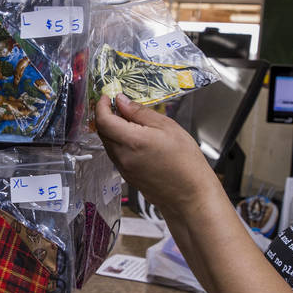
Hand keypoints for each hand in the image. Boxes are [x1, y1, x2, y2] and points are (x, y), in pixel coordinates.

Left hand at [94, 94, 219, 217]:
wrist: (190, 195)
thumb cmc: (185, 162)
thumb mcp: (167, 127)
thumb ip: (140, 112)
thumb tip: (123, 102)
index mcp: (131, 141)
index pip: (103, 120)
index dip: (101, 106)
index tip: (106, 97)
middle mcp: (122, 156)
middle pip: (103, 132)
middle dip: (106, 116)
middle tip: (118, 105)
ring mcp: (123, 168)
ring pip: (108, 143)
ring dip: (113, 130)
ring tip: (130, 121)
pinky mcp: (127, 176)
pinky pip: (116, 154)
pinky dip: (119, 142)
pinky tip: (135, 138)